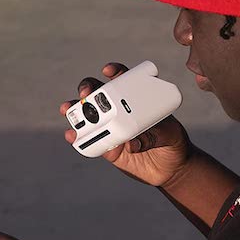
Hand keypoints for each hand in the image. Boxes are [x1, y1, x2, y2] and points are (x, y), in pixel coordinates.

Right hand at [59, 62, 194, 187]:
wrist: (170, 167)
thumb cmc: (172, 141)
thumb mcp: (169, 134)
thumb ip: (153, 136)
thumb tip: (131, 144)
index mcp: (136, 99)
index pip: (124, 79)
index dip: (115, 71)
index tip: (109, 71)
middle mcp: (119, 110)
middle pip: (98, 93)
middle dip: (87, 88)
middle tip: (85, 93)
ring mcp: (110, 127)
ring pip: (88, 115)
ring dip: (75, 110)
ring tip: (67, 110)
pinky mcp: (106, 146)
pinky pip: (89, 140)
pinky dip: (77, 137)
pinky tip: (72, 136)